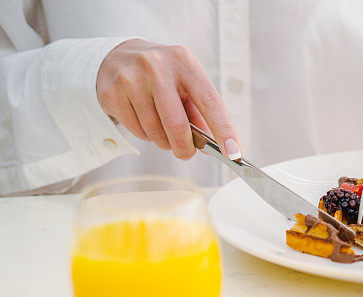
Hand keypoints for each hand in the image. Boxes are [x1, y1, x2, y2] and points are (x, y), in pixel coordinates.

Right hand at [96, 39, 239, 159]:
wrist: (116, 57)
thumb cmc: (162, 75)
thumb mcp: (185, 83)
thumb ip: (200, 112)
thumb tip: (213, 144)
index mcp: (184, 62)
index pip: (210, 101)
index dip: (224, 130)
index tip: (233, 153)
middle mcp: (157, 66)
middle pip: (177, 123)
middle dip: (185, 147)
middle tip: (187, 154)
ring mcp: (131, 78)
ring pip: (155, 131)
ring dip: (164, 142)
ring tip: (163, 130)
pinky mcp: (111, 92)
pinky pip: (136, 131)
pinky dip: (146, 136)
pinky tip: (144, 120)